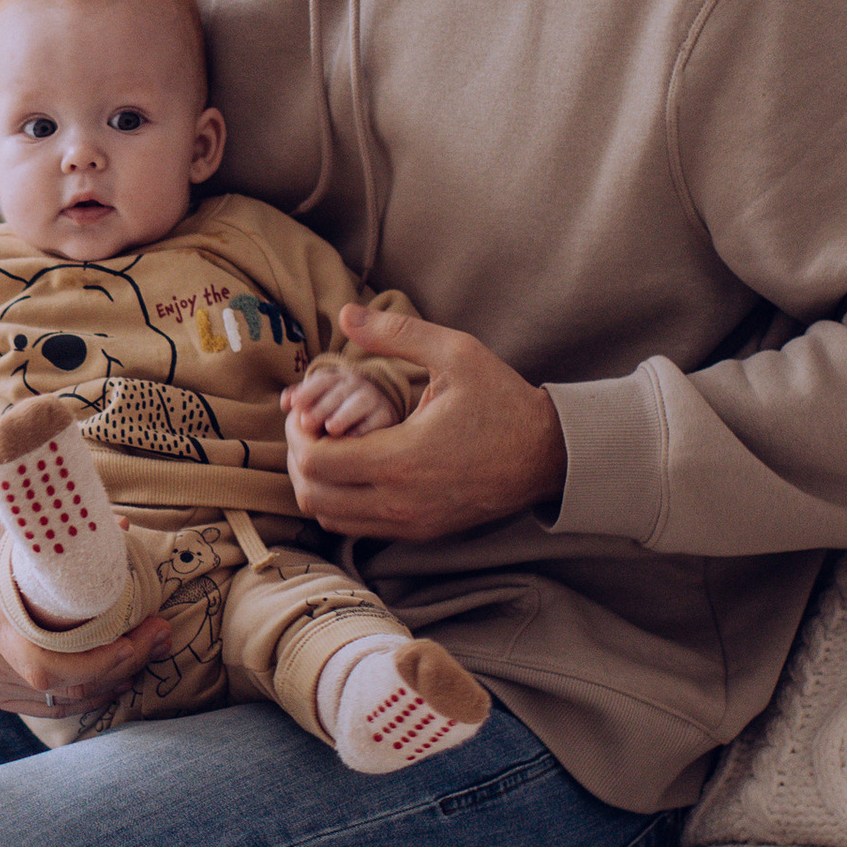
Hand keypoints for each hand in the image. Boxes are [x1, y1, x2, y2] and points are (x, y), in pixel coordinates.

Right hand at [0, 498, 167, 719]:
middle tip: (159, 636)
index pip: (49, 666)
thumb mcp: (15, 518)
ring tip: (145, 655)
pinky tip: (113, 680)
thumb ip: (63, 522)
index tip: (141, 634)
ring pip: (59, 701)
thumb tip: (120, 528)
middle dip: (121, 666)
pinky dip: (83, 697)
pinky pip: (44, 706)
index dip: (101, 661)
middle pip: (64, 687)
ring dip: (109, 684)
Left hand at [284, 306, 565, 541]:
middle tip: (311, 428)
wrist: (548, 455)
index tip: (307, 410)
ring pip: (330, 519)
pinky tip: (358, 467)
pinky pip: (359, 527)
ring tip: (332, 446)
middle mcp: (399, 501)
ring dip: (319, 484)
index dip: (298, 434)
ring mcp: (410, 523)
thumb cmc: (502, 401)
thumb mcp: (456, 353)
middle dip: (300, 459)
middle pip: (312, 496)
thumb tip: (344, 313)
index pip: (314, 462)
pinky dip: (343, 502)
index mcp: (400, 458)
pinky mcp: (420, 533)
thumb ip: (397, 332)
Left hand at [284, 356, 404, 438]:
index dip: (307, 392)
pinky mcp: (388, 415)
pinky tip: (353, 439)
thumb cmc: (336, 411)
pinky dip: (366, 429)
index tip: (294, 405)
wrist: (375, 414)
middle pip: (339, 392)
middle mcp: (357, 384)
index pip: (321, 381)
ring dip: (344, 415)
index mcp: (337, 378)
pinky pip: (379, 420)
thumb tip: (286, 401)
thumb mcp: (318, 401)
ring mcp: (374, 399)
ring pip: (360, 402)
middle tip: (306, 423)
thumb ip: (301, 400)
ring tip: (331, 428)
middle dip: (322, 406)